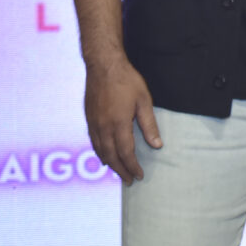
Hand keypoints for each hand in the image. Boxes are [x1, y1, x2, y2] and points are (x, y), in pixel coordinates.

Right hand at [84, 56, 159, 185]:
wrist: (103, 65)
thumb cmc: (126, 81)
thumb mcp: (144, 101)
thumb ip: (149, 125)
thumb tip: (157, 145)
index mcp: (118, 124)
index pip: (125, 153)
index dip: (132, 166)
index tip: (139, 176)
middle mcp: (103, 127)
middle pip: (111, 156)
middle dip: (121, 170)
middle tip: (129, 180)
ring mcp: (93, 123)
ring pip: (100, 150)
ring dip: (109, 163)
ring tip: (118, 171)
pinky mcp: (88, 117)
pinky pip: (93, 141)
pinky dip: (99, 152)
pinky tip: (104, 155)